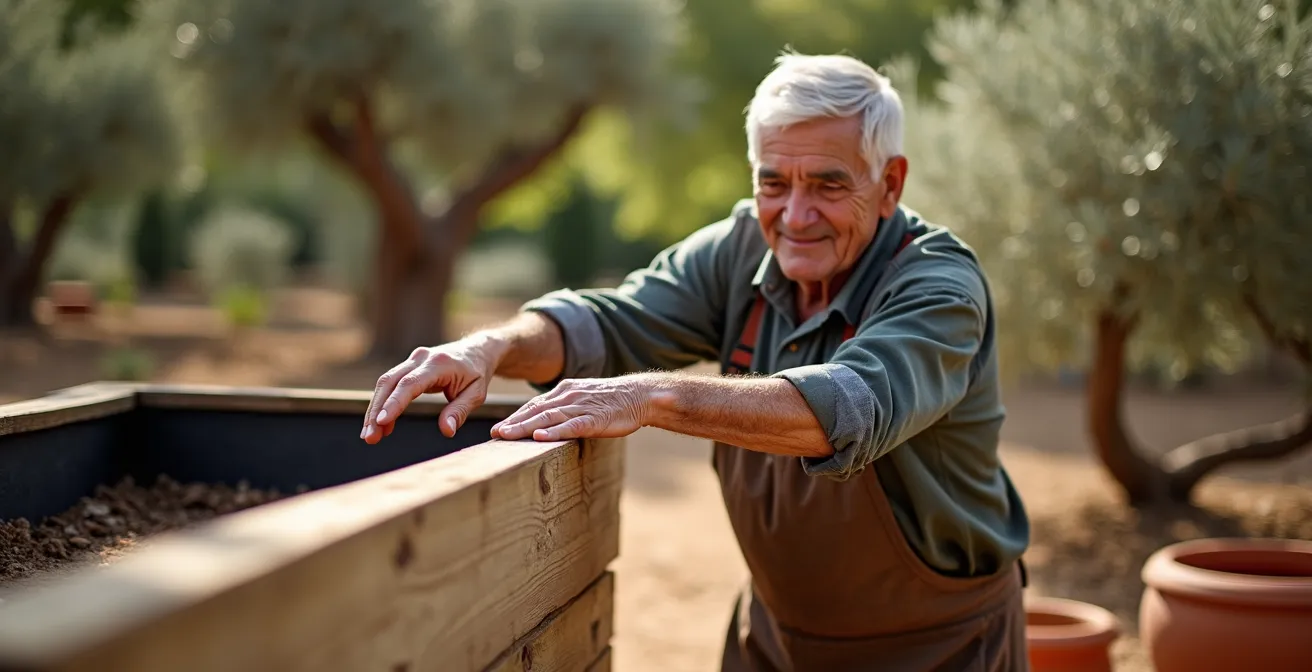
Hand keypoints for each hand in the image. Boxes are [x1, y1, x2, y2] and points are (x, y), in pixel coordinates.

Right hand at [361, 341, 498, 443]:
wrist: (477, 350)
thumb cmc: (477, 374)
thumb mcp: (476, 395)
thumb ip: (459, 412)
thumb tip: (446, 431)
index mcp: (439, 364)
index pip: (411, 383)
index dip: (394, 402)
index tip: (381, 422)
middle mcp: (422, 358)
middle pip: (390, 382)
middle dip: (377, 410)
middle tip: (369, 438)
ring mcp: (413, 360)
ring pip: (386, 383)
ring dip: (375, 410)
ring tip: (370, 436)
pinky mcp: (408, 366)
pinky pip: (391, 384)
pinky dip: (384, 404)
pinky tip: (382, 425)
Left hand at [491, 376, 650, 441]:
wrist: (640, 395)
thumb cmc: (613, 401)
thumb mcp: (584, 399)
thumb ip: (566, 408)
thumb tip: (547, 423)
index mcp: (565, 391)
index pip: (534, 405)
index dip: (515, 417)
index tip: (498, 429)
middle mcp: (569, 396)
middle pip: (535, 411)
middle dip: (513, 423)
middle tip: (494, 434)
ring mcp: (581, 407)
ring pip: (548, 418)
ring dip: (525, 427)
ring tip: (507, 435)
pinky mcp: (594, 419)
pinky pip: (571, 426)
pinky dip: (554, 432)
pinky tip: (540, 437)